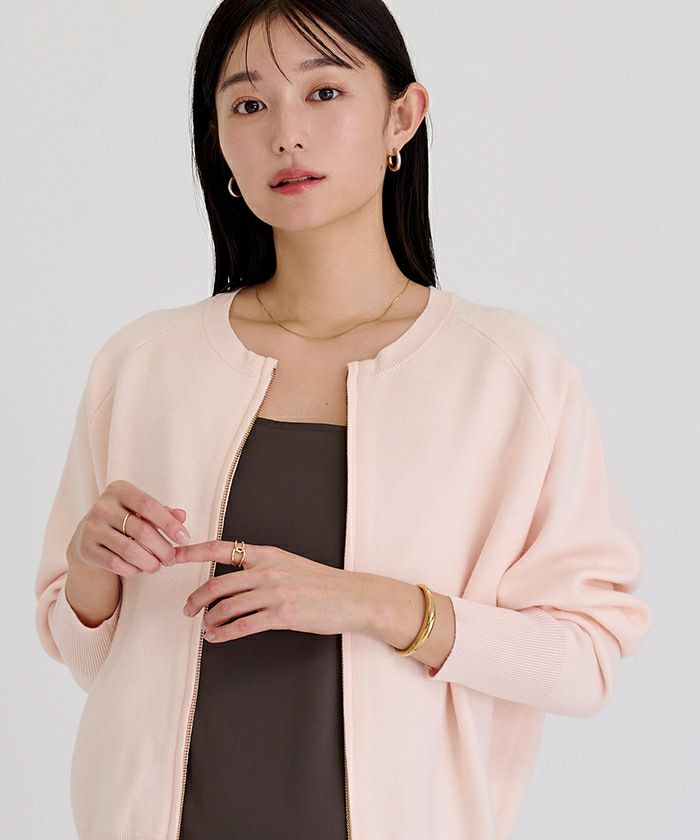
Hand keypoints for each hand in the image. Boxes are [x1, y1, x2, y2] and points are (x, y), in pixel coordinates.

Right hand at [68, 479, 191, 577]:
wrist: (89, 536)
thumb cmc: (124, 519)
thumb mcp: (142, 511)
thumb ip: (163, 512)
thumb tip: (182, 516)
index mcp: (119, 490)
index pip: (147, 505)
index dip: (169, 523)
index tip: (184, 538)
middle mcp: (103, 506)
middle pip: (141, 530)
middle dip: (162, 548)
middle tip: (172, 558)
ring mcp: (91, 527)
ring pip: (129, 550)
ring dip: (149, 562)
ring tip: (158, 566)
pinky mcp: (86, 548)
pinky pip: (115, 563)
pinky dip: (133, 569)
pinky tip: (140, 569)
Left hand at [175, 541, 365, 642]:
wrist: (352, 597)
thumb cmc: (322, 583)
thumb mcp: (290, 564)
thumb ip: (263, 566)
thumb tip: (236, 576)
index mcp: (267, 554)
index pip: (221, 548)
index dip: (192, 551)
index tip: (172, 556)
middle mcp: (267, 570)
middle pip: (217, 583)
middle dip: (195, 598)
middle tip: (187, 609)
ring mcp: (274, 593)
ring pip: (226, 607)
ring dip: (209, 620)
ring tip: (205, 627)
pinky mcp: (282, 616)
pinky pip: (242, 626)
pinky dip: (223, 634)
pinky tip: (216, 638)